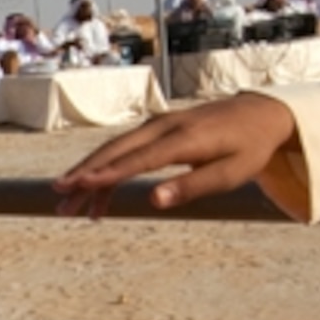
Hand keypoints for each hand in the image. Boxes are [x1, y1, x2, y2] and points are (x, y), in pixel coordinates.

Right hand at [50, 95, 298, 217]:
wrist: (261, 114)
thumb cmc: (248, 148)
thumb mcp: (231, 174)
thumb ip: (192, 188)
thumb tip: (154, 200)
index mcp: (184, 139)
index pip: (138, 159)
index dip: (108, 174)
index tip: (80, 186)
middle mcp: (164, 127)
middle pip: (115, 150)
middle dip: (84, 174)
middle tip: (58, 197)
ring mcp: (158, 125)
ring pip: (114, 149)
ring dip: (89, 175)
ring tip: (68, 205)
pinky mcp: (156, 129)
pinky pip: (125, 150)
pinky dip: (108, 171)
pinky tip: (97, 196)